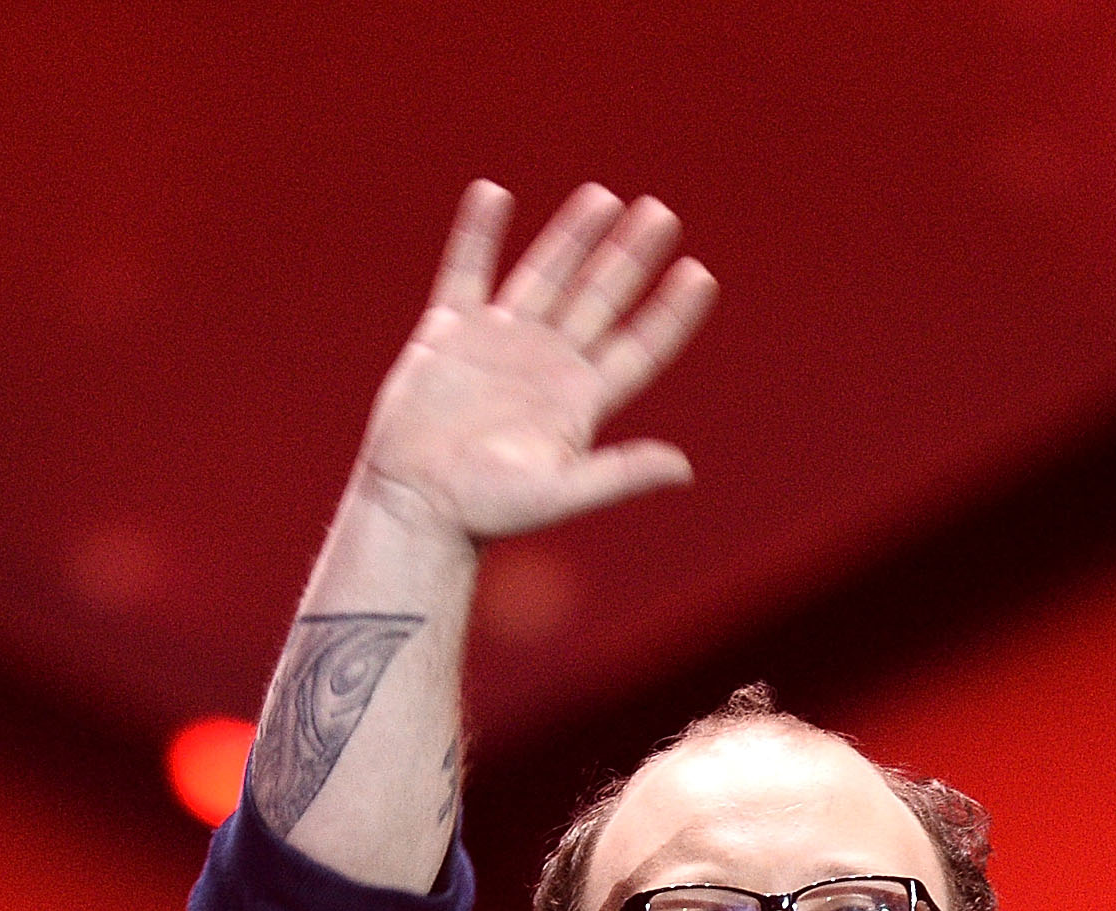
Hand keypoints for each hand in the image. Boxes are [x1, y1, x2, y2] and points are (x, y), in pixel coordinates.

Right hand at [356, 180, 717, 542]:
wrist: (416, 506)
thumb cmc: (488, 511)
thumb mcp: (560, 494)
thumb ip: (619, 474)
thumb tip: (684, 469)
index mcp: (580, 399)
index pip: (639, 346)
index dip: (670, 312)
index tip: (699, 274)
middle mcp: (547, 363)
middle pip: (600, 298)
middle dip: (630, 256)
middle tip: (660, 213)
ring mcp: (499, 342)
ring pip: (545, 275)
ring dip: (572, 236)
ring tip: (602, 197)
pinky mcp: (448, 334)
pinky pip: (466, 271)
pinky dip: (478, 233)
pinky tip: (494, 194)